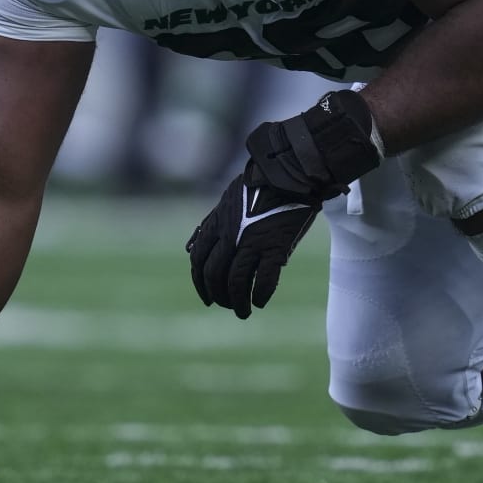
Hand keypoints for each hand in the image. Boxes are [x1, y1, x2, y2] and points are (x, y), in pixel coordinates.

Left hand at [187, 90, 381, 318]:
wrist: (292, 171)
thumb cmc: (262, 184)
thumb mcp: (227, 200)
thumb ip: (211, 225)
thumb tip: (191, 247)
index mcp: (218, 223)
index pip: (198, 260)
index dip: (200, 282)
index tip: (207, 297)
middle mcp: (230, 235)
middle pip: (215, 275)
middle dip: (219, 295)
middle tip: (228, 306)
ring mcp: (252, 241)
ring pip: (237, 282)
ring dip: (238, 302)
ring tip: (243, 311)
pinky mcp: (276, 246)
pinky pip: (264, 279)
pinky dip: (260, 295)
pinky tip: (260, 302)